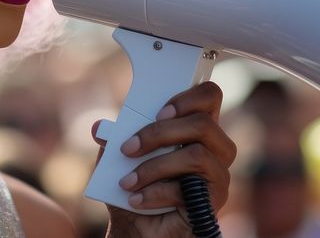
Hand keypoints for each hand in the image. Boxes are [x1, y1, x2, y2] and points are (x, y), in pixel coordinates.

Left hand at [93, 82, 235, 236]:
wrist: (139, 230)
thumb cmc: (136, 187)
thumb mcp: (118, 159)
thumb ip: (113, 139)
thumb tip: (99, 129)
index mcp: (198, 127)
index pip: (209, 95)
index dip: (188, 98)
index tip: (158, 112)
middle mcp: (216, 147)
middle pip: (203, 123)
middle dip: (159, 133)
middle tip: (128, 148)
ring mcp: (219, 173)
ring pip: (196, 155)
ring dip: (154, 167)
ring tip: (127, 182)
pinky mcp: (216, 199)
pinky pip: (189, 187)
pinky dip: (156, 192)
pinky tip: (136, 199)